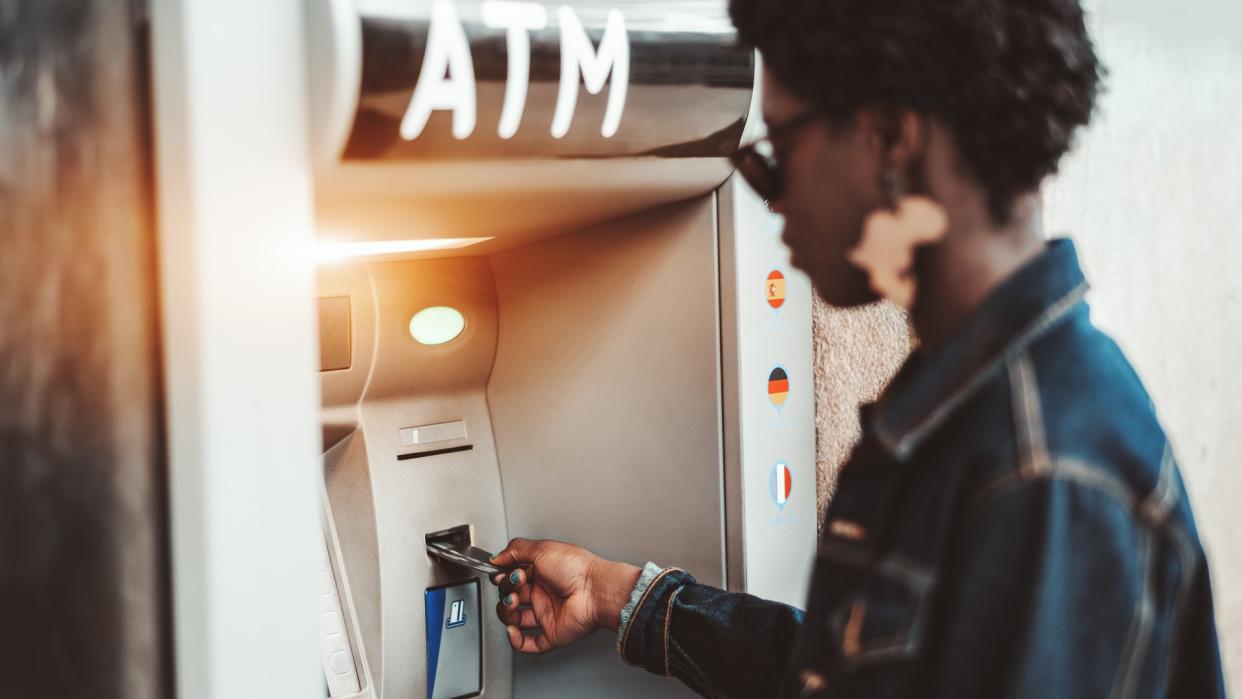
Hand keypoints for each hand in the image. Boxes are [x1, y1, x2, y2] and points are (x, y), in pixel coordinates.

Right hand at [490, 538, 640, 653]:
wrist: (596, 590)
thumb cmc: (576, 568)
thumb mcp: (542, 549)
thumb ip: (516, 549)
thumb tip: (497, 557)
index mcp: (541, 572)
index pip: (512, 576)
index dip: (503, 575)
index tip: (501, 571)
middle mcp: (543, 593)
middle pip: (511, 596)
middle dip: (506, 589)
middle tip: (517, 582)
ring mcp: (547, 613)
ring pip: (515, 619)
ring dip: (506, 611)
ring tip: (514, 601)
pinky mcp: (552, 633)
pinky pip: (528, 643)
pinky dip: (515, 640)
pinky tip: (512, 629)